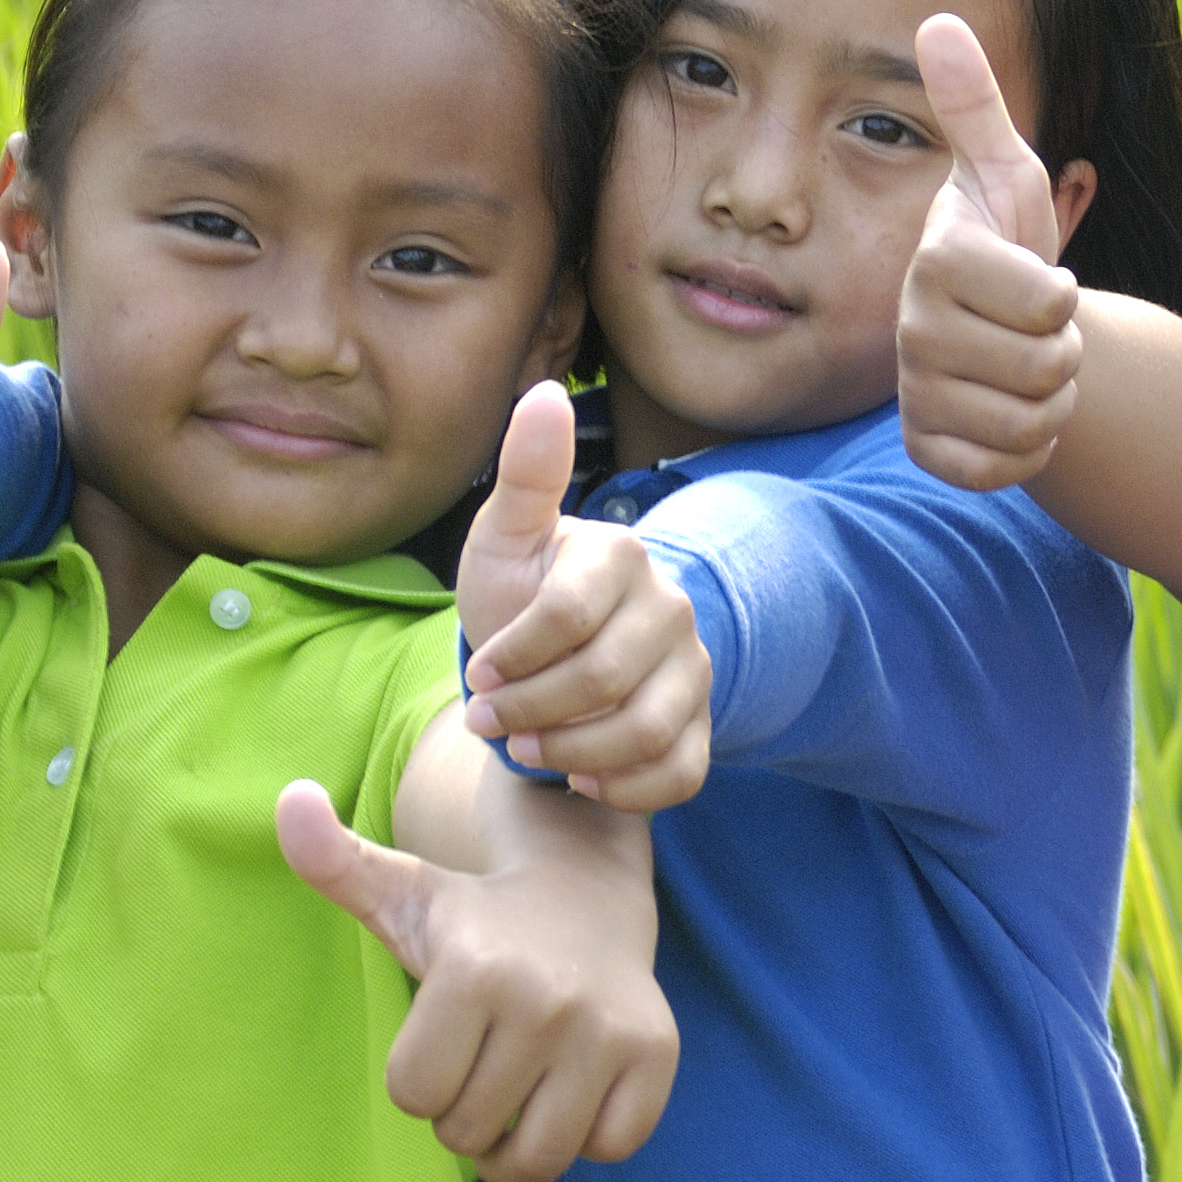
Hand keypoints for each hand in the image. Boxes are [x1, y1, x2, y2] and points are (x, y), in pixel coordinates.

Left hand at [276, 779, 677, 1181]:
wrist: (586, 898)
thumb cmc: (475, 918)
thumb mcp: (402, 889)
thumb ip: (332, 860)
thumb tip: (292, 798)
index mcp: (474, 969)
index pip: (414, 1093)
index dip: (419, 1076)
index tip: (441, 1037)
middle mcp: (547, 1000)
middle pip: (469, 1130)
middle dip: (464, 1113)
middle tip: (482, 1062)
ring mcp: (609, 1029)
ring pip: (539, 1157)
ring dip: (519, 1144)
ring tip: (518, 1095)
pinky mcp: (657, 1053)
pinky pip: (609, 1146)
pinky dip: (588, 1136)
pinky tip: (576, 1090)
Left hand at [451, 383, 709, 811]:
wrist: (558, 653)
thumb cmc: (520, 592)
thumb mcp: (504, 537)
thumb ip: (525, 474)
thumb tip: (545, 392)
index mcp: (622, 557)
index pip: (568, 615)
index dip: (514, 656)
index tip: (478, 675)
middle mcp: (672, 610)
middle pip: (606, 679)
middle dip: (532, 711)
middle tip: (488, 722)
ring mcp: (695, 671)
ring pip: (646, 730)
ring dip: (571, 753)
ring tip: (525, 750)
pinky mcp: (702, 726)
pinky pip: (680, 773)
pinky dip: (624, 789)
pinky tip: (580, 779)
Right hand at [896, 13, 1085, 490]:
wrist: (1003, 332)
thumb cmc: (1010, 242)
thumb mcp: (1006, 172)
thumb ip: (974, 104)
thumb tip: (937, 19)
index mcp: (939, 261)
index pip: (1049, 301)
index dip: (1066, 296)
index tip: (1042, 279)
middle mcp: (913, 329)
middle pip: (1047, 366)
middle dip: (1065, 354)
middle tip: (1036, 331)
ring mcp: (916, 393)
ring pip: (1032, 423)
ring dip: (1051, 402)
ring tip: (1025, 368)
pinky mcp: (927, 450)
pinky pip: (1002, 469)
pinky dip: (1028, 452)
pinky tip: (1009, 415)